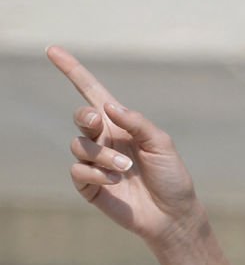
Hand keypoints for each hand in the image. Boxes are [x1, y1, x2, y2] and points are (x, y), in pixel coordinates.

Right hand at [47, 45, 203, 246]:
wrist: (171, 214)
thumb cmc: (172, 177)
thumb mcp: (162, 144)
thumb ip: (136, 122)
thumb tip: (108, 106)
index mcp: (122, 124)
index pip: (93, 93)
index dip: (73, 71)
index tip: (52, 50)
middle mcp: (106, 139)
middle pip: (81, 116)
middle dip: (86, 117)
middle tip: (98, 123)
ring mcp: (95, 161)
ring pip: (79, 145)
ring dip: (102, 154)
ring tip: (125, 168)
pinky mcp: (88, 184)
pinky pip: (77, 169)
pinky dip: (95, 173)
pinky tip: (114, 182)